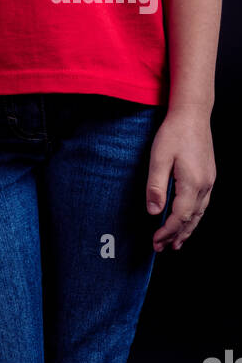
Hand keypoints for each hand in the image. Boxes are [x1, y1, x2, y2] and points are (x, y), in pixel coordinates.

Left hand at [147, 110, 215, 251]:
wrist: (192, 114)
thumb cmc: (174, 132)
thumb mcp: (158, 157)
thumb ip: (156, 185)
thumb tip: (153, 211)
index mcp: (192, 183)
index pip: (180, 217)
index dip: (167, 232)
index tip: (155, 241)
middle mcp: (204, 186)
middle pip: (191, 219)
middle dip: (177, 236)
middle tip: (163, 248)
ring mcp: (209, 181)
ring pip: (199, 214)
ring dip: (187, 229)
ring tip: (176, 242)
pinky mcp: (208, 175)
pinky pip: (202, 204)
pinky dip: (194, 217)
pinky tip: (188, 219)